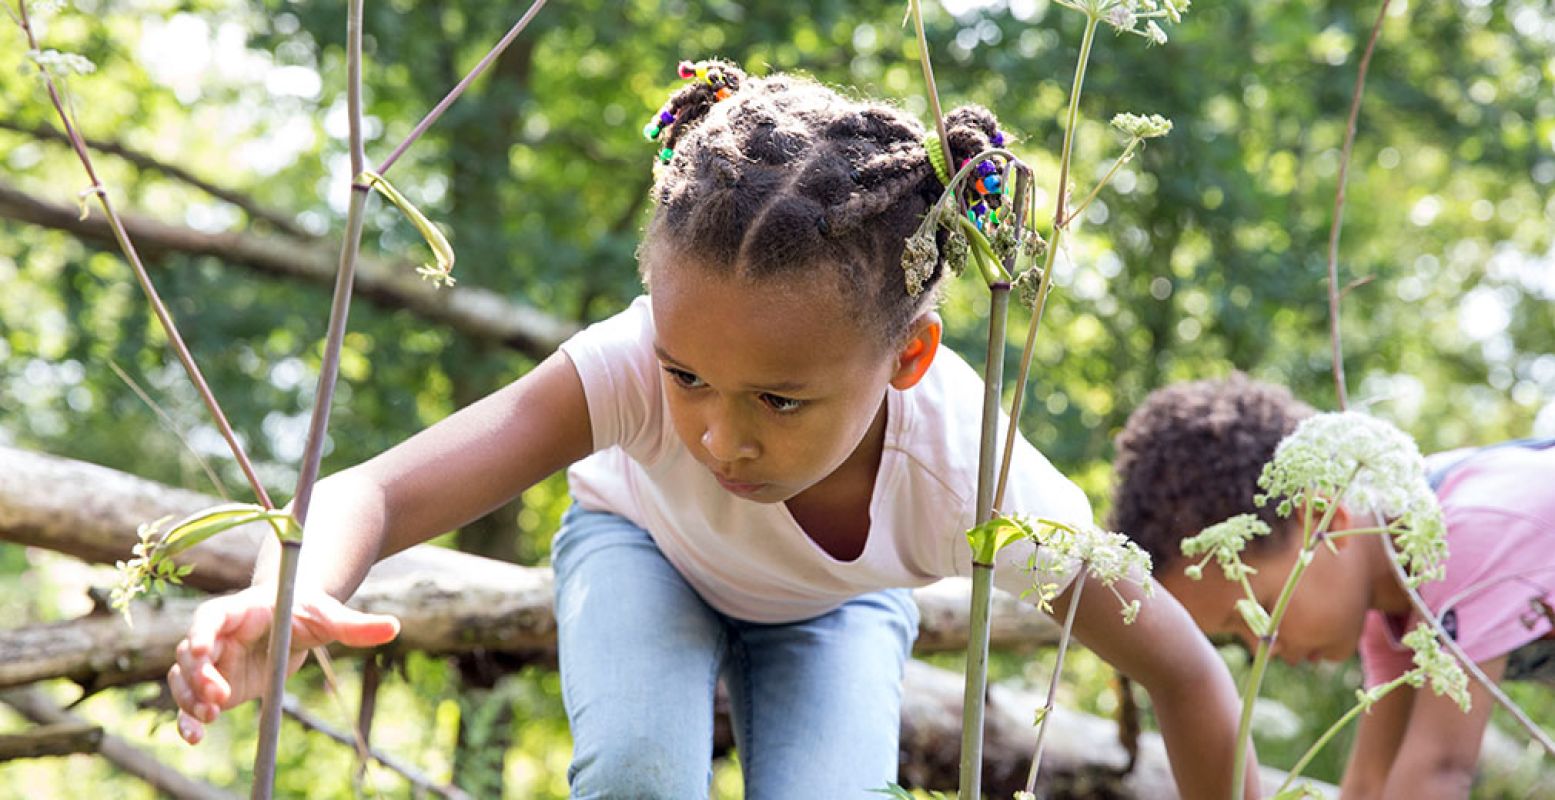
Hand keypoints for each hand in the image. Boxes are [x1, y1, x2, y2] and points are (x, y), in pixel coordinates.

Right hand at [167, 587, 399, 743]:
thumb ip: (356, 625)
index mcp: (242, 609)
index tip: (202, 650)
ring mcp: (213, 661)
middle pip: (191, 652)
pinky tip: (193, 737)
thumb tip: (394, 627)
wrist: (295, 618)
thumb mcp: (331, 616)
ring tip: (206, 721)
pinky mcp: (214, 684)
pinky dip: (187, 718)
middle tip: (217, 697)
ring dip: (189, 700)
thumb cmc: (309, 610)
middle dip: (198, 675)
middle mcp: (219, 634)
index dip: (202, 632)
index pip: (212, 616)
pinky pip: (191, 701)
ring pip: (184, 678)